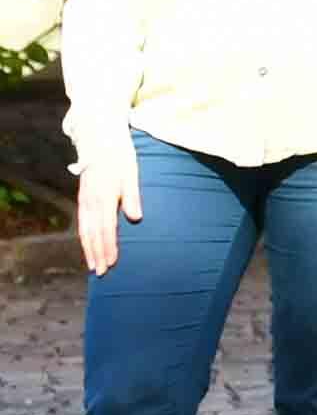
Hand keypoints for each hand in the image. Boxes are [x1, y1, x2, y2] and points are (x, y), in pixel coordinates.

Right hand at [76, 159, 137, 276]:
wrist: (101, 142)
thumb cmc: (121, 159)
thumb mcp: (130, 175)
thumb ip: (132, 197)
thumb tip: (135, 218)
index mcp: (104, 198)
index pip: (106, 229)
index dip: (108, 247)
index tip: (111, 263)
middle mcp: (91, 202)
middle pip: (92, 234)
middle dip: (96, 254)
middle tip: (100, 272)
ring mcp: (84, 201)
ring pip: (85, 230)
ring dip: (89, 249)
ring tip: (92, 265)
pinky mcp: (83, 199)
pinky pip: (82, 223)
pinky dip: (85, 237)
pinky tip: (88, 246)